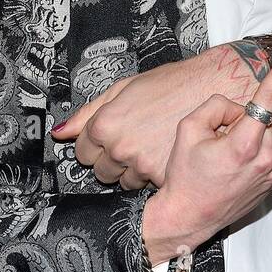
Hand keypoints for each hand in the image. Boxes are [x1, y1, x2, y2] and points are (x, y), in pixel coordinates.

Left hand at [52, 41, 271, 187]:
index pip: (83, 153)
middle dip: (112, 160)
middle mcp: (121, 148)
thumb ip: (87, 113)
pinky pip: (149, 187)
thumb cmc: (169, 85)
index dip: (95, 145)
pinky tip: (165, 154)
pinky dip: (155, 175)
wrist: (211, 90)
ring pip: (125, 183)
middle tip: (133, 141)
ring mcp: (143, 165)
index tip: (110, 138)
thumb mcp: (122, 89)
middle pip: (101, 172)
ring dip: (134, 170)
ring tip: (152, 146)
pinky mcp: (164, 178)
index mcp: (106, 125)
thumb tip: (61, 133)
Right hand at [139, 57, 271, 263]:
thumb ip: (216, 106)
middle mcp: (265, 157)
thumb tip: (239, 108)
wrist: (188, 215)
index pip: (266, 98)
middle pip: (266, 115)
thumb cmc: (185, 176)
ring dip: (259, 128)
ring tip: (232, 150)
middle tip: (219, 137)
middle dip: (243, 116)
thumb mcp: (188, 129)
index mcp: (243, 144)